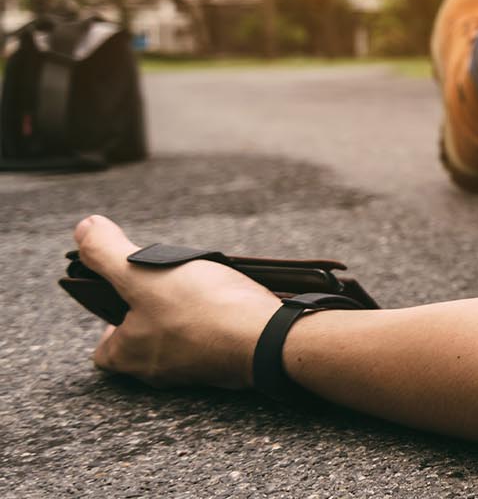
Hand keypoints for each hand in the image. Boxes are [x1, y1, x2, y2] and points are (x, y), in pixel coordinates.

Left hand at [73, 215, 280, 389]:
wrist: (270, 338)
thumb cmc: (201, 310)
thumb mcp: (142, 272)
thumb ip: (106, 252)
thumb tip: (83, 229)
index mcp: (129, 356)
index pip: (103, 348)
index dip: (109, 321)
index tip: (126, 294)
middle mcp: (159, 372)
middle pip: (143, 343)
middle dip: (152, 313)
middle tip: (167, 285)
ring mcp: (197, 371)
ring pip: (181, 342)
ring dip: (187, 317)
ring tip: (202, 287)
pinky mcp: (229, 364)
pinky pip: (214, 342)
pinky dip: (216, 323)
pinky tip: (229, 301)